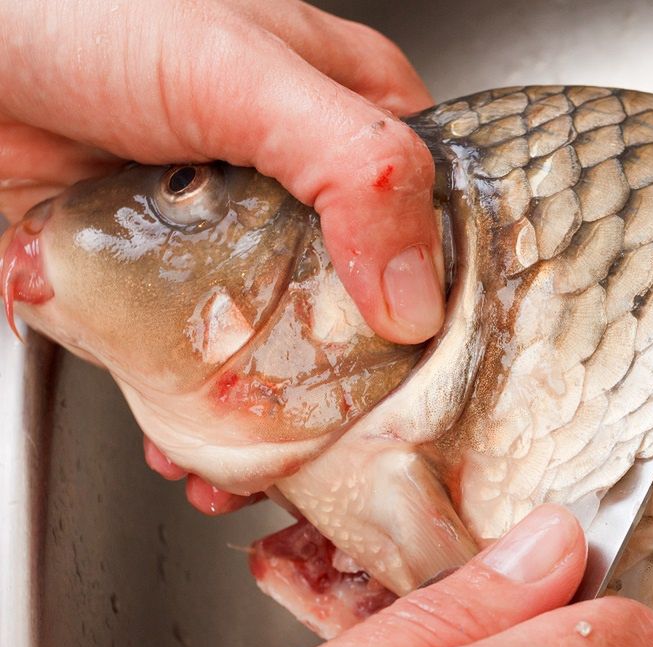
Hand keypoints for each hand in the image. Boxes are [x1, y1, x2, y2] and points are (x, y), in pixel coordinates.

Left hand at [0, 0, 446, 509]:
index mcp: (351, 122)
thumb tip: (416, 298)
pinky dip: (191, 418)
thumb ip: (352, 170)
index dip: (442, 309)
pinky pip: (194, 362)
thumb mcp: (242, 75)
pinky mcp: (159, 280)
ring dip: (268, 422)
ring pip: (278, 348)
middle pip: (358, 308)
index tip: (433, 385)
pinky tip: (187, 448)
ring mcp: (227, 240)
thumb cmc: (86, 15)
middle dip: (348, 391)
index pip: (434, 226)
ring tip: (252, 471)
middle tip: (342, 452)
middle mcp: (299, 187)